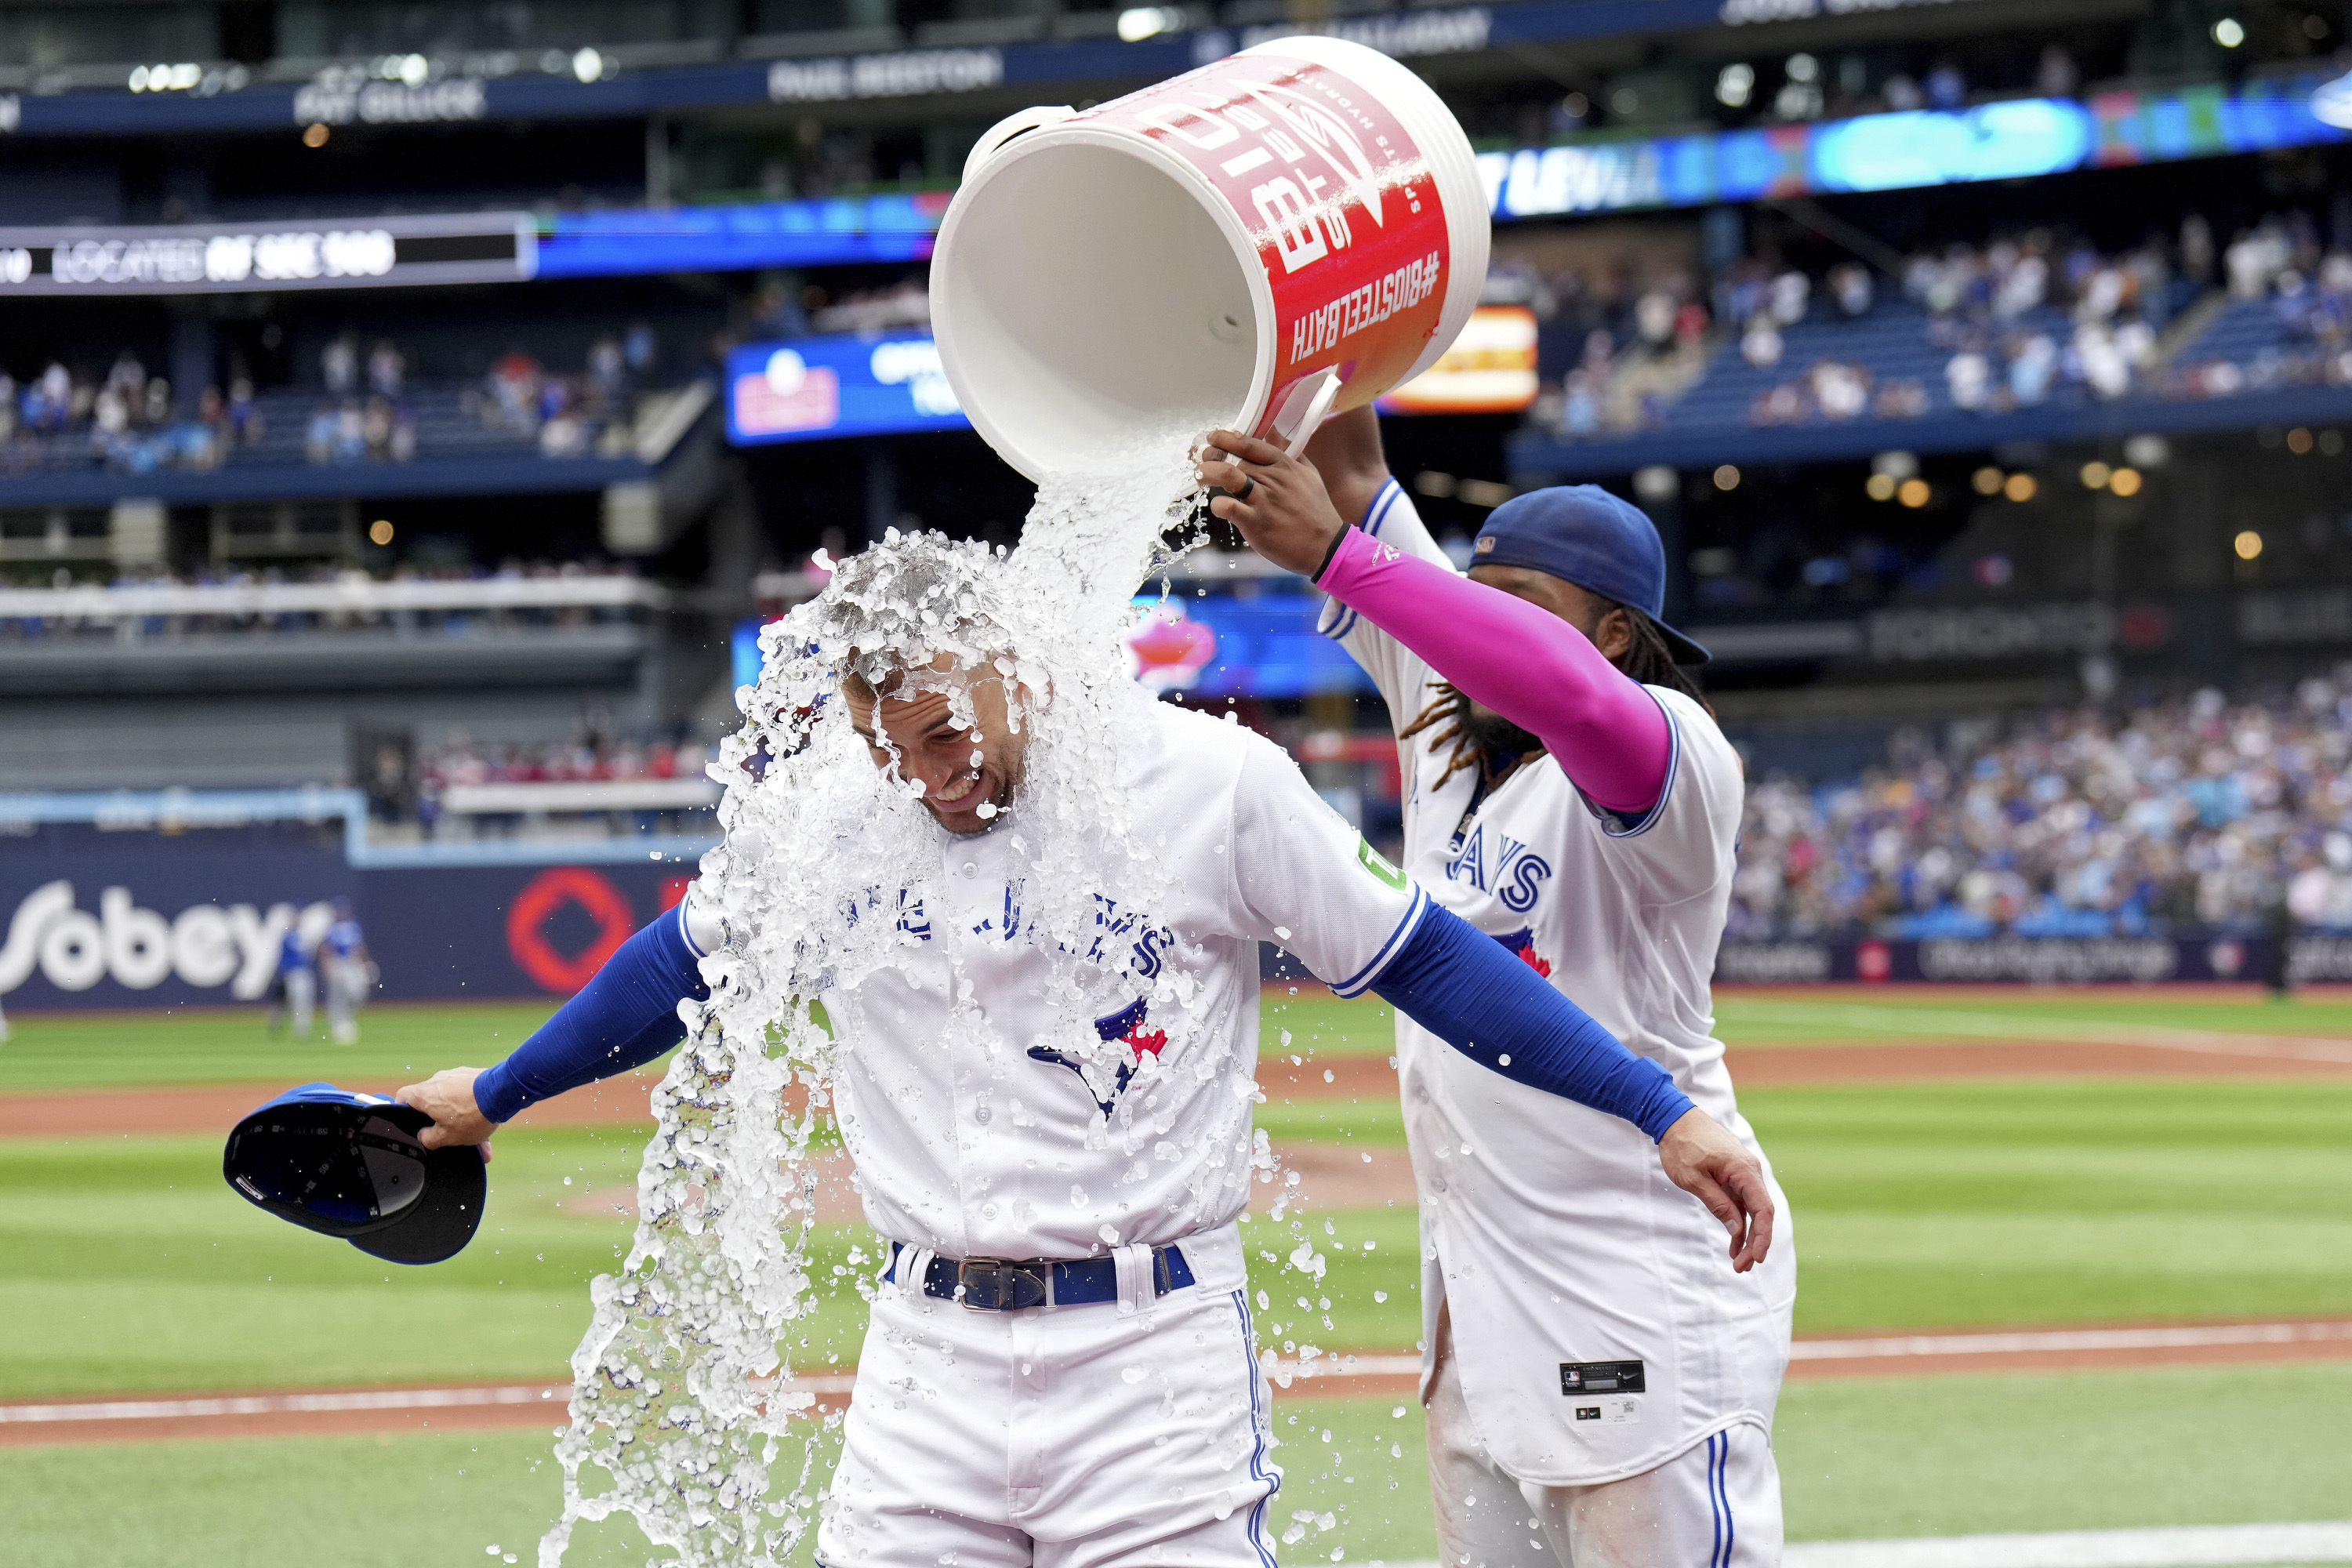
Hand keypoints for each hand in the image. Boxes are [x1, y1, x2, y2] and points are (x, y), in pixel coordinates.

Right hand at [395, 1067, 495, 1159]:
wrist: (503, 1093)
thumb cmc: (471, 1114)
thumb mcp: (446, 1136)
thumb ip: (429, 1139)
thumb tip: (423, 1136)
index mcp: (425, 1094)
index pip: (403, 1097)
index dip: (402, 1108)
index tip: (410, 1121)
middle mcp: (438, 1081)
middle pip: (432, 1103)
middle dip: (441, 1122)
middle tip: (451, 1138)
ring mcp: (456, 1077)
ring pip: (454, 1103)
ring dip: (463, 1123)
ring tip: (478, 1144)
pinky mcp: (474, 1076)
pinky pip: (469, 1098)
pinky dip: (476, 1114)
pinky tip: (488, 1136)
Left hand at [1197, 427, 1349, 577]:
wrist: (1326, 546)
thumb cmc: (1316, 512)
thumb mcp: (1308, 474)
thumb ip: (1289, 452)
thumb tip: (1273, 431)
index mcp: (1284, 465)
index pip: (1250, 443)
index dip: (1227, 438)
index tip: (1213, 437)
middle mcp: (1273, 479)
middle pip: (1234, 459)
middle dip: (1212, 458)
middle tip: (1201, 461)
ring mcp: (1264, 500)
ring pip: (1228, 475)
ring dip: (1208, 472)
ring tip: (1199, 475)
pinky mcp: (1256, 523)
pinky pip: (1229, 507)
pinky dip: (1217, 505)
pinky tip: (1218, 507)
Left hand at [1657, 1108, 1773, 1272]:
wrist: (1675, 1118)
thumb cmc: (1682, 1146)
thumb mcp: (1694, 1180)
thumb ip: (1718, 1204)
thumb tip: (1737, 1230)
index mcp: (1744, 1170)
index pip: (1762, 1209)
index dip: (1762, 1236)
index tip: (1756, 1258)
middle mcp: (1750, 1171)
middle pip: (1760, 1213)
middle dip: (1754, 1242)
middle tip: (1741, 1268)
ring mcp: (1743, 1173)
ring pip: (1752, 1209)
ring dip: (1747, 1235)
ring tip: (1738, 1262)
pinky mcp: (1734, 1175)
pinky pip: (1742, 1202)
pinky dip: (1739, 1221)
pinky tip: (1734, 1242)